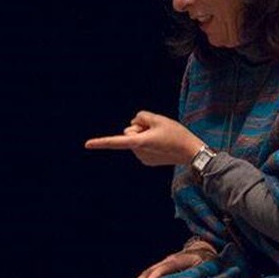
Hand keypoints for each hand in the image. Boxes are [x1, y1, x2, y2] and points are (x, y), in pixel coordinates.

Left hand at [84, 111, 203, 166]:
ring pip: (136, 140)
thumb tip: (134, 123)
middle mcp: (138, 152)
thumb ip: (141, 116)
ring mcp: (143, 158)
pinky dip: (149, 143)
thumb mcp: (160, 119)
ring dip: (145, 135)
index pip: (116, 141)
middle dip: (138, 128)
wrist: (192, 153)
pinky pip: (142, 146)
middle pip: (129, 133)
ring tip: (162, 137)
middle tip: (157, 129)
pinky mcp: (148, 161)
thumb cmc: (177, 135)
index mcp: (139, 143)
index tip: (86, 145)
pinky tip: (163, 144)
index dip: (101, 142)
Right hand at [125, 247, 214, 277]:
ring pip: (146, 274)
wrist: (206, 249)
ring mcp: (164, 263)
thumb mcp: (209, 268)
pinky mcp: (161, 268)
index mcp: (183, 258)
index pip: (166, 266)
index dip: (156, 276)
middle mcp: (170, 259)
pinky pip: (147, 277)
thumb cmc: (210, 263)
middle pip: (151, 271)